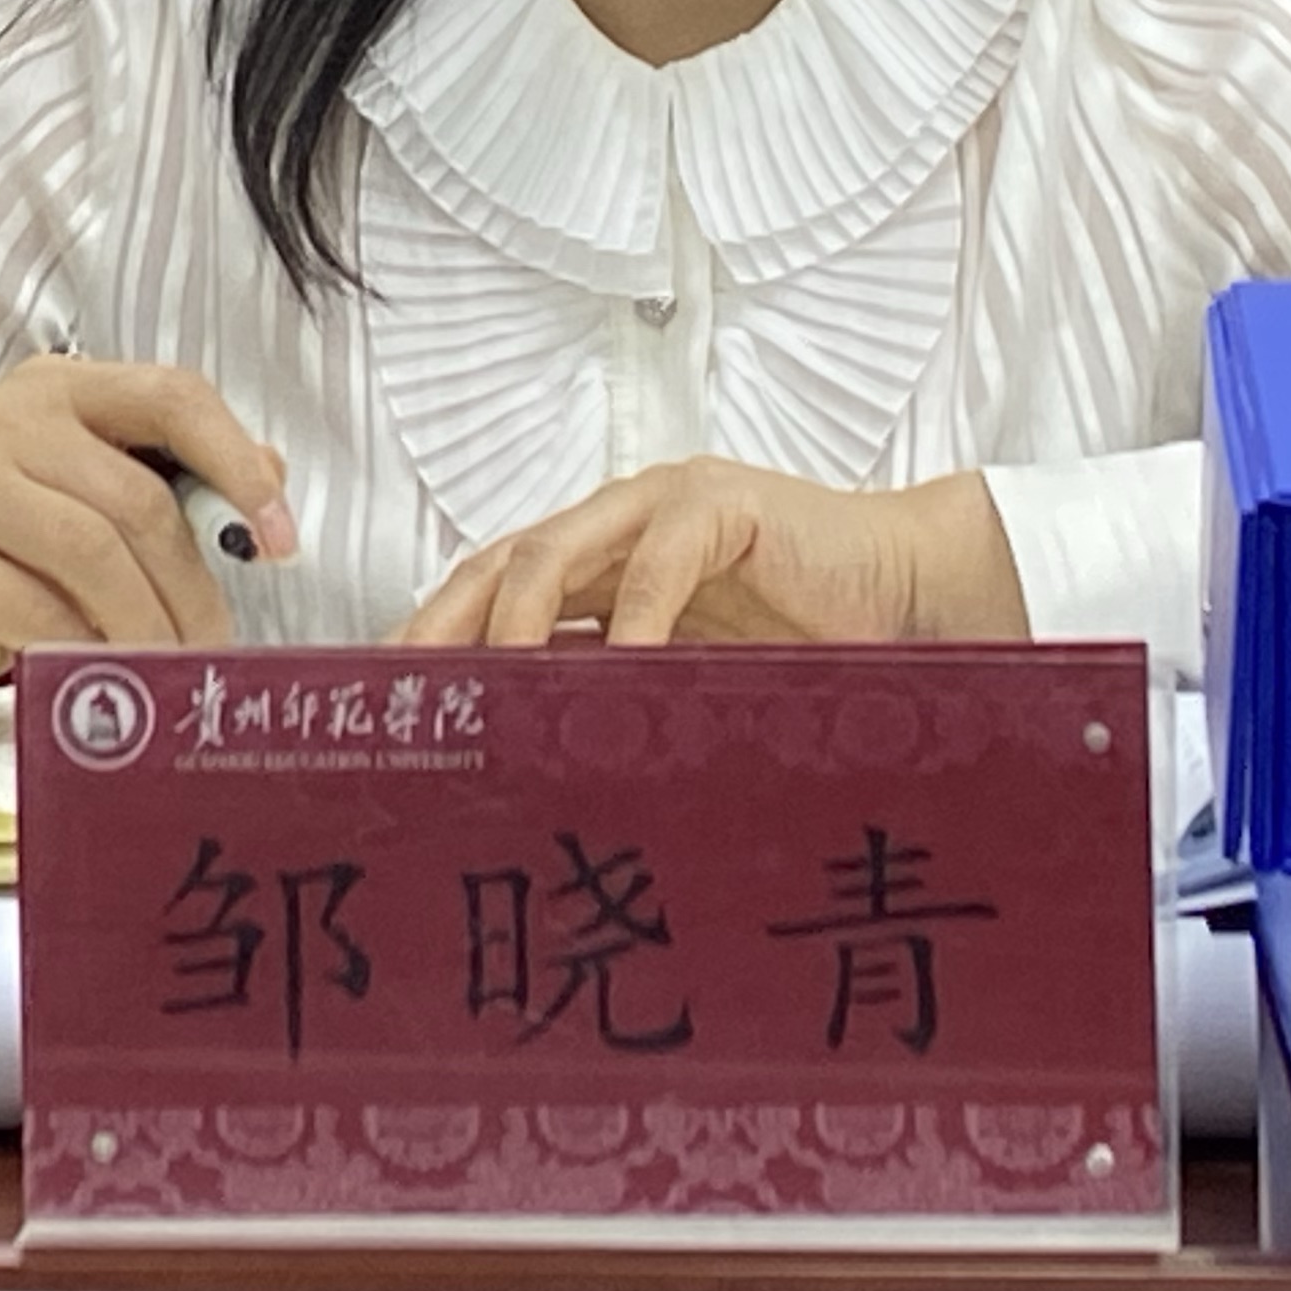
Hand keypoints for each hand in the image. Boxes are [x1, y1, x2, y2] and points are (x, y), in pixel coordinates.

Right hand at [0, 359, 295, 724]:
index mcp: (58, 388)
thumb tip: (271, 478)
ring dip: (145, 626)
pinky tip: (101, 678)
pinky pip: (30, 606)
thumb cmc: (5, 557)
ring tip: (169, 674)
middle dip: (192, 584)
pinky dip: (82, 649)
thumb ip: (170, 482)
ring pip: (89, 552)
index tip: (283, 539)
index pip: (171, 395)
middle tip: (217, 649)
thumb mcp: (91, 506)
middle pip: (134, 496)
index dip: (237, 464)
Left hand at [395, 462, 1025, 651]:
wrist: (910, 593)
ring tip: (496, 689)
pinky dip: (636, 617)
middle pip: (492, 568)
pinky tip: (621, 670)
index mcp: (597, 568)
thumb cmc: (803, 647)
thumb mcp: (686, 685)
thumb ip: (615, 706)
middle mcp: (613, 529)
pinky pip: (661, 558)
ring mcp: (662, 507)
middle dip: (438, 631)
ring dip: (514, 623)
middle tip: (400, 700)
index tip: (380, 711)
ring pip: (552, 552)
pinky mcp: (723, 504)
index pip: (486, 597)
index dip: (430, 646)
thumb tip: (526, 786)